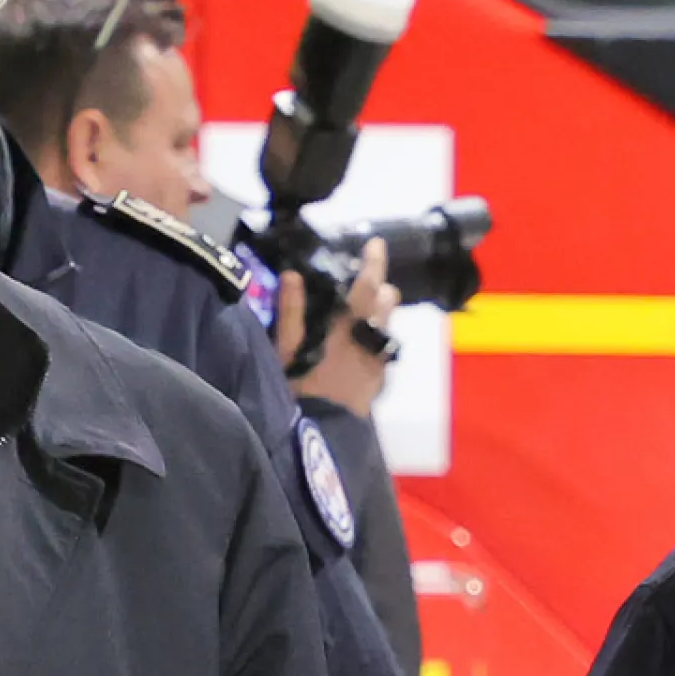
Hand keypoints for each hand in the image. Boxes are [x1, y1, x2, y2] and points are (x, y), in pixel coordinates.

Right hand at [293, 237, 395, 412]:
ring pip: (389, 325)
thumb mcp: (286, 349)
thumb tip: (293, 274)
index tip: (375, 243)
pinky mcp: (379, 380)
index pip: (368, 284)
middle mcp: (370, 338)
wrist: (320, 432)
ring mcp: (378, 360)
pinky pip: (384, 351)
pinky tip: (359, 348)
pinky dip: (375, 341)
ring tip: (361, 315)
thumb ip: (290, 311)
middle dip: (381, 288)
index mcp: (347, 325)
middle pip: (388, 301)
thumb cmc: (298, 388)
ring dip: (380, 314)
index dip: (374, 261)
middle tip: (365, 285)